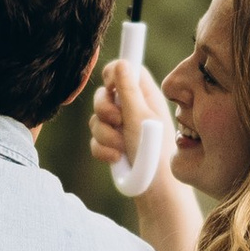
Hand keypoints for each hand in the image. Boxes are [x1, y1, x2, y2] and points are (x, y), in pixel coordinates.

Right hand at [88, 54, 174, 176]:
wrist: (154, 188)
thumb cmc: (155, 150)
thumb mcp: (140, 116)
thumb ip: (127, 89)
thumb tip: (120, 62)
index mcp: (144, 96)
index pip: (125, 69)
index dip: (114, 73)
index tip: (111, 84)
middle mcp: (132, 109)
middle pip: (103, 94)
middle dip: (105, 109)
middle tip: (118, 120)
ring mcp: (120, 128)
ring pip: (95, 120)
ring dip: (106, 135)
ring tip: (122, 147)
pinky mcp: (111, 146)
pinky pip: (94, 141)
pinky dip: (103, 150)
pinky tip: (117, 159)